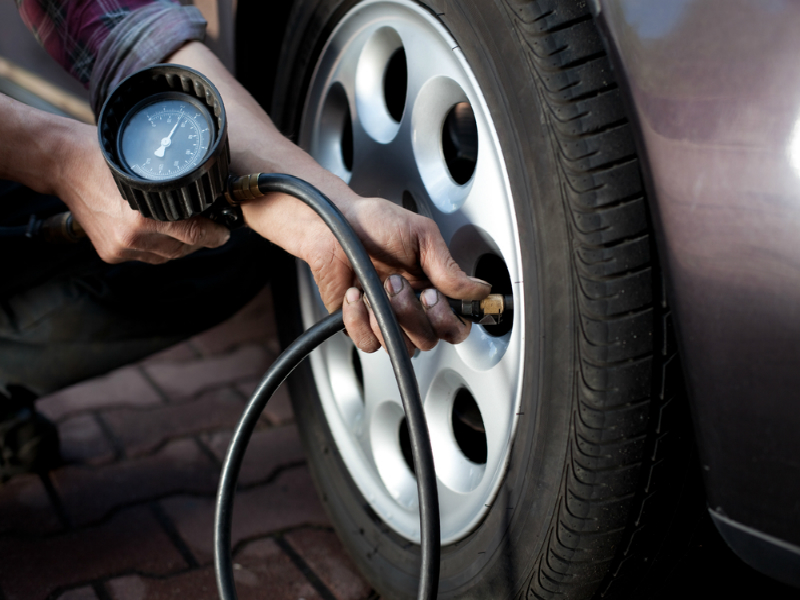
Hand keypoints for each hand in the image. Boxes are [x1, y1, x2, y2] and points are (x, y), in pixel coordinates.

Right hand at [56, 122, 229, 263]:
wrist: (65, 166)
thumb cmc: (107, 158)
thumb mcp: (148, 166)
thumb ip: (175, 186)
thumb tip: (206, 196)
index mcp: (144, 218)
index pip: (195, 235)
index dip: (215, 234)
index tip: (225, 231)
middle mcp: (132, 238)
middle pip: (183, 248)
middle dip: (200, 240)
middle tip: (210, 229)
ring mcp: (120, 248)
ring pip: (166, 256)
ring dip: (180, 246)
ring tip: (186, 229)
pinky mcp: (110, 253)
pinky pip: (147, 257)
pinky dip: (158, 247)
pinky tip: (161, 232)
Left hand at [305, 198, 490, 354]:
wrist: (332, 223)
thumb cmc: (375, 223)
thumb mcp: (422, 236)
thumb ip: (448, 267)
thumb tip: (479, 290)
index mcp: (434, 288)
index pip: (456, 325)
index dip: (450, 321)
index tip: (434, 296)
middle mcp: (413, 308)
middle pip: (430, 339)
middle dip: (413, 314)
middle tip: (397, 283)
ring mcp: (386, 319)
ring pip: (401, 346)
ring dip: (388, 317)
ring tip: (376, 286)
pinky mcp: (359, 324)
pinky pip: (367, 343)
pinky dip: (359, 320)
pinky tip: (355, 294)